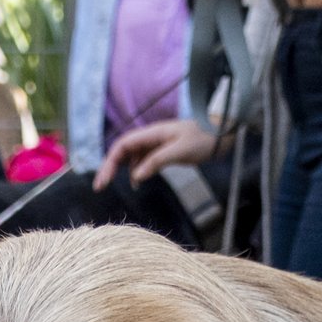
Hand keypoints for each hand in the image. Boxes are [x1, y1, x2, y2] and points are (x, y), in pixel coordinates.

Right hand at [94, 115, 224, 188]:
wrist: (221, 133)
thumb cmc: (203, 138)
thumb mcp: (180, 150)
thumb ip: (157, 161)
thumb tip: (136, 177)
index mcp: (151, 134)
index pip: (122, 146)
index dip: (109, 162)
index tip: (102, 181)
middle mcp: (150, 138)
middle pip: (122, 151)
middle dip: (109, 167)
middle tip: (101, 187)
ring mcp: (156, 144)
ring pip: (131, 156)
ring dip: (121, 170)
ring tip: (114, 186)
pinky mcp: (163, 151)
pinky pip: (143, 161)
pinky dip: (137, 171)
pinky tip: (137, 182)